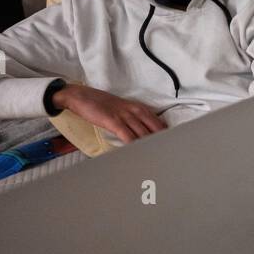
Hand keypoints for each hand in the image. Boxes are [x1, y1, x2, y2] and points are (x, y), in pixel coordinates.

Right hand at [52, 83, 166, 143]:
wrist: (80, 96)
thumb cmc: (101, 105)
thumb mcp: (123, 109)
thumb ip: (134, 119)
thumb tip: (143, 134)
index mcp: (139, 108)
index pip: (159, 123)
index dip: (166, 135)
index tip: (173, 146)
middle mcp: (135, 111)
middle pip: (155, 129)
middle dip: (162, 142)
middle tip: (169, 154)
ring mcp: (125, 115)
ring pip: (143, 133)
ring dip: (150, 145)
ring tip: (159, 158)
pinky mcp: (113, 121)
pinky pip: (127, 135)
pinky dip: (134, 145)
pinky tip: (139, 152)